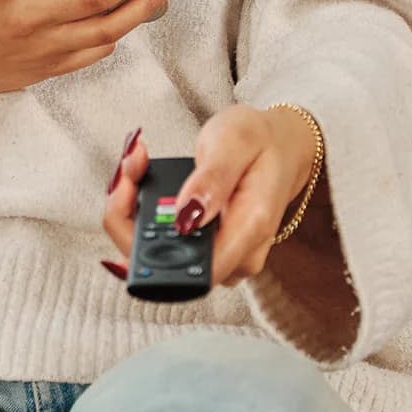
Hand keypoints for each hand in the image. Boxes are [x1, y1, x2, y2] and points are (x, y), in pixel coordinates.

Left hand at [100, 104, 317, 287]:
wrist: (282, 147)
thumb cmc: (261, 141)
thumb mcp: (236, 141)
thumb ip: (212, 179)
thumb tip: (186, 219)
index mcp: (248, 230)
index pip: (187, 270)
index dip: (144, 239)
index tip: (130, 190)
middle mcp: (235, 256)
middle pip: (162, 265)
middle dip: (129, 219)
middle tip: (129, 169)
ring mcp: (221, 257)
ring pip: (156, 255)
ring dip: (133, 214)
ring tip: (135, 167)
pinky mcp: (208, 251)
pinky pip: (165, 244)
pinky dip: (143, 215)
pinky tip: (140, 182)